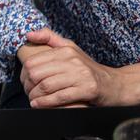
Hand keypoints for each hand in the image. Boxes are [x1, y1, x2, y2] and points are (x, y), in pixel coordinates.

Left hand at [19, 29, 139, 107]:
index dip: (24, 73)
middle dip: (28, 86)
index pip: (34, 61)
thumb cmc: (89, 68)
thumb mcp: (71, 48)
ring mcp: (81, 75)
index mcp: (66, 50)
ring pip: (47, 86)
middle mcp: (72, 61)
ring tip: (33, 100)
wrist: (116, 84)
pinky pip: (60, 97)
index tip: (24, 81)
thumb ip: (50, 38)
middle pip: (37, 74)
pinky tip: (40, 105)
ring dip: (35, 96)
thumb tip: (28, 34)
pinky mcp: (87, 90)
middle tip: (28, 92)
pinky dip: (46, 103)